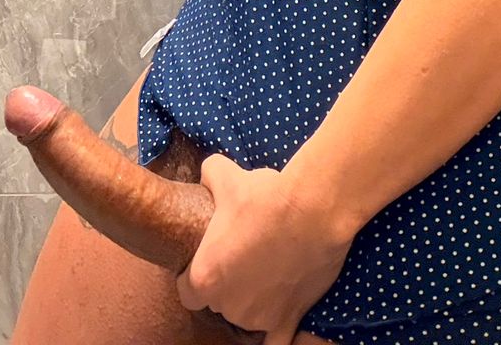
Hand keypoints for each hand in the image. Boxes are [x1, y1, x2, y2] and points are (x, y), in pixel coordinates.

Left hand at [175, 152, 353, 341]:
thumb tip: (207, 173)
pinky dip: (273, 335)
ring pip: (245, 316)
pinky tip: (275, 318)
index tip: (208, 258)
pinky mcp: (287, 320)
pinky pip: (275, 344)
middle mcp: (227, 305)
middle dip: (227, 282)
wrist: (313, 209)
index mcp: (204, 277)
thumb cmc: (264, 195)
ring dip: (251, 299)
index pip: (187, 291)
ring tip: (266, 267)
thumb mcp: (224, 175)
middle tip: (243, 254)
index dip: (195, 275)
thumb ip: (208, 176)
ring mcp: (257, 317)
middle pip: (218, 303)